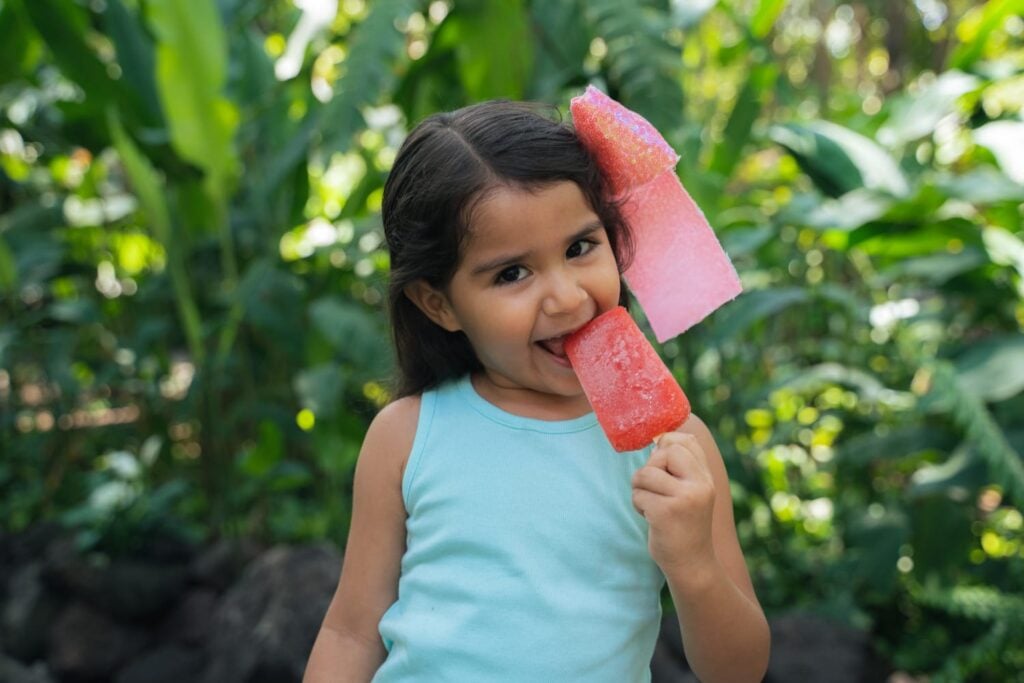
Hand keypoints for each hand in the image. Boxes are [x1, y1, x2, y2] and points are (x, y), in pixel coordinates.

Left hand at [631, 431, 717, 577]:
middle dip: (650, 469)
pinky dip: (639, 505)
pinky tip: (651, 518)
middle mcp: (699, 485)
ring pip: (644, 474)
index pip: (685, 441)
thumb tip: (659, 438)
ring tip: (654, 506)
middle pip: (662, 453)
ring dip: (641, 490)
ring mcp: (683, 498)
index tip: (663, 466)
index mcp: (706, 478)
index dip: (666, 446)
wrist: (693, 565)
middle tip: (658, 492)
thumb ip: (682, 466)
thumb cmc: (686, 524)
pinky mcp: (665, 512)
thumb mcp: (693, 492)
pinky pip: (638, 494)